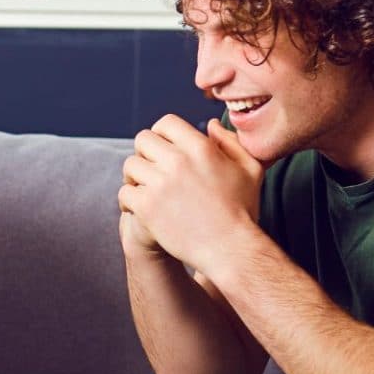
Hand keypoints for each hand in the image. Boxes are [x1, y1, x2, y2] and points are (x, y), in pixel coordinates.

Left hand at [117, 116, 263, 274]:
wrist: (231, 249)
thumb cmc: (243, 212)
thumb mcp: (249, 170)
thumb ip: (231, 143)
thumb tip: (213, 124)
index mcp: (200, 148)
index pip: (166, 123)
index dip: (162, 134)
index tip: (163, 149)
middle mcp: (178, 161)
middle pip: (143, 140)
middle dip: (145, 153)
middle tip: (151, 170)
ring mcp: (160, 184)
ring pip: (130, 166)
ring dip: (134, 176)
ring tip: (143, 189)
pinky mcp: (147, 207)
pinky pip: (124, 192)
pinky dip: (128, 200)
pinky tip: (138, 208)